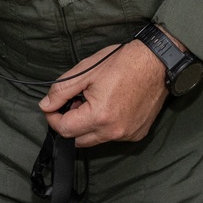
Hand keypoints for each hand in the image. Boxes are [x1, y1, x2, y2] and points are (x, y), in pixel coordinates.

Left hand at [39, 40, 168, 147]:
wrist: (156, 62)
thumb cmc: (122, 62)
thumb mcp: (85, 71)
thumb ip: (61, 90)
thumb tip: (45, 105)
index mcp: (99, 116)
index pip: (64, 130)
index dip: (53, 117)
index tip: (53, 106)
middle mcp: (114, 132)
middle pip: (78, 140)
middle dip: (70, 123)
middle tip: (75, 101)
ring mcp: (128, 135)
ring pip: (95, 140)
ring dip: (87, 126)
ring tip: (93, 102)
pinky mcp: (138, 134)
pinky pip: (113, 136)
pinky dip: (105, 126)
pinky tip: (110, 106)